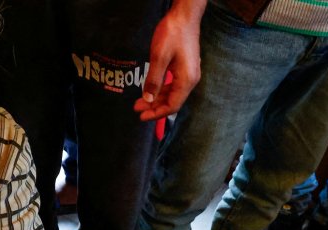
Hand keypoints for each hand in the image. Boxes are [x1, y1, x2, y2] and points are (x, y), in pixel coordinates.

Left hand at [134, 2, 202, 121]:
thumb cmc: (173, 33)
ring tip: (140, 101)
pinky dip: (162, 89)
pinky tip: (151, 89)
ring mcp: (189, 73)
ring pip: (172, 93)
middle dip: (154, 107)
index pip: (172, 106)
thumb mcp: (159, 57)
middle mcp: (191, 79)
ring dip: (157, 98)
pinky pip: (174, 84)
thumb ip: (154, 80)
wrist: (184, 15)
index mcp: (186, 80)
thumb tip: (148, 100)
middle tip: (136, 108)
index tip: (141, 116)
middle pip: (172, 101)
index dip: (157, 114)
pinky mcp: (185, 67)